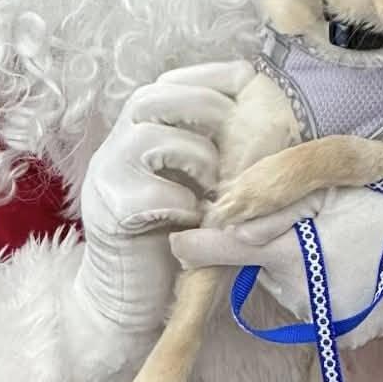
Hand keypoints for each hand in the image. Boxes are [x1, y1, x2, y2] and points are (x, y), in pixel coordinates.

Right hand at [63, 61, 253, 381]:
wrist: (130, 301)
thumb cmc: (178, 242)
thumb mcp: (205, 188)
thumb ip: (224, 155)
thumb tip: (275, 122)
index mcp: (139, 131)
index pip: (170, 82)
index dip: (211, 80)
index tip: (250, 88)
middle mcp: (116, 144)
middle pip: (156, 97)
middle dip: (206, 112)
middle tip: (238, 142)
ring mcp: (108, 174)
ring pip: (154, 138)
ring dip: (199, 160)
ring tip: (216, 190)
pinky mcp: (110, 210)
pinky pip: (155, 191)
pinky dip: (185, 204)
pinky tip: (194, 221)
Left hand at [170, 175, 382, 348]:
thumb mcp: (337, 193)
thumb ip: (280, 205)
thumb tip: (227, 219)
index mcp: (295, 252)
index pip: (229, 249)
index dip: (199, 245)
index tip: (178, 241)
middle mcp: (299, 293)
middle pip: (254, 263)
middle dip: (261, 242)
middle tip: (303, 220)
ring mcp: (317, 317)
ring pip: (279, 282)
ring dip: (289, 263)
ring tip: (332, 241)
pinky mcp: (334, 330)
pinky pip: (305, 301)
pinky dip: (312, 282)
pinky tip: (343, 265)